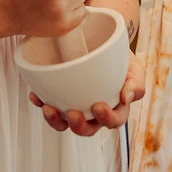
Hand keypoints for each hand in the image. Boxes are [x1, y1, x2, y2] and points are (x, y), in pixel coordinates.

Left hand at [29, 51, 145, 136]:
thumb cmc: (121, 59)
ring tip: (48, 108)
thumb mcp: (134, 68)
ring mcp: (76, 106)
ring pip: (65, 123)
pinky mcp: (60, 97)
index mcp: (115, 108)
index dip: (106, 118)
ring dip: (55, 120)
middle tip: (72, 113)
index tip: (98, 105)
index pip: (113, 121)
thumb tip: (127, 97)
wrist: (104, 43)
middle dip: (78, 125)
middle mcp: (93, 112)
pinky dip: (41, 102)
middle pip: (87, 128)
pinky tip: (36, 96)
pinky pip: (49, 105)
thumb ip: (135, 83)